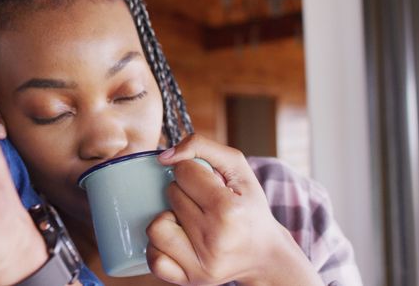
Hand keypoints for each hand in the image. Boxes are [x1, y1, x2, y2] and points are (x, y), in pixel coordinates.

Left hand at [146, 134, 322, 285]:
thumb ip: (201, 146)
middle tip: (204, 203)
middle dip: (185, 193)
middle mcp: (214, 240)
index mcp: (229, 210)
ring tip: (189, 221)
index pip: (184, 172)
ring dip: (168, 218)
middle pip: (171, 195)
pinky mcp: (189, 280)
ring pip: (156, 227)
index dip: (193, 172)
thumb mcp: (237, 167)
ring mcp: (201, 264)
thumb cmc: (248, 206)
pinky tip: (178, 240)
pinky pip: (154, 258)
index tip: (209, 183)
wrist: (264, 254)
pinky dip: (159, 247)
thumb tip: (163, 157)